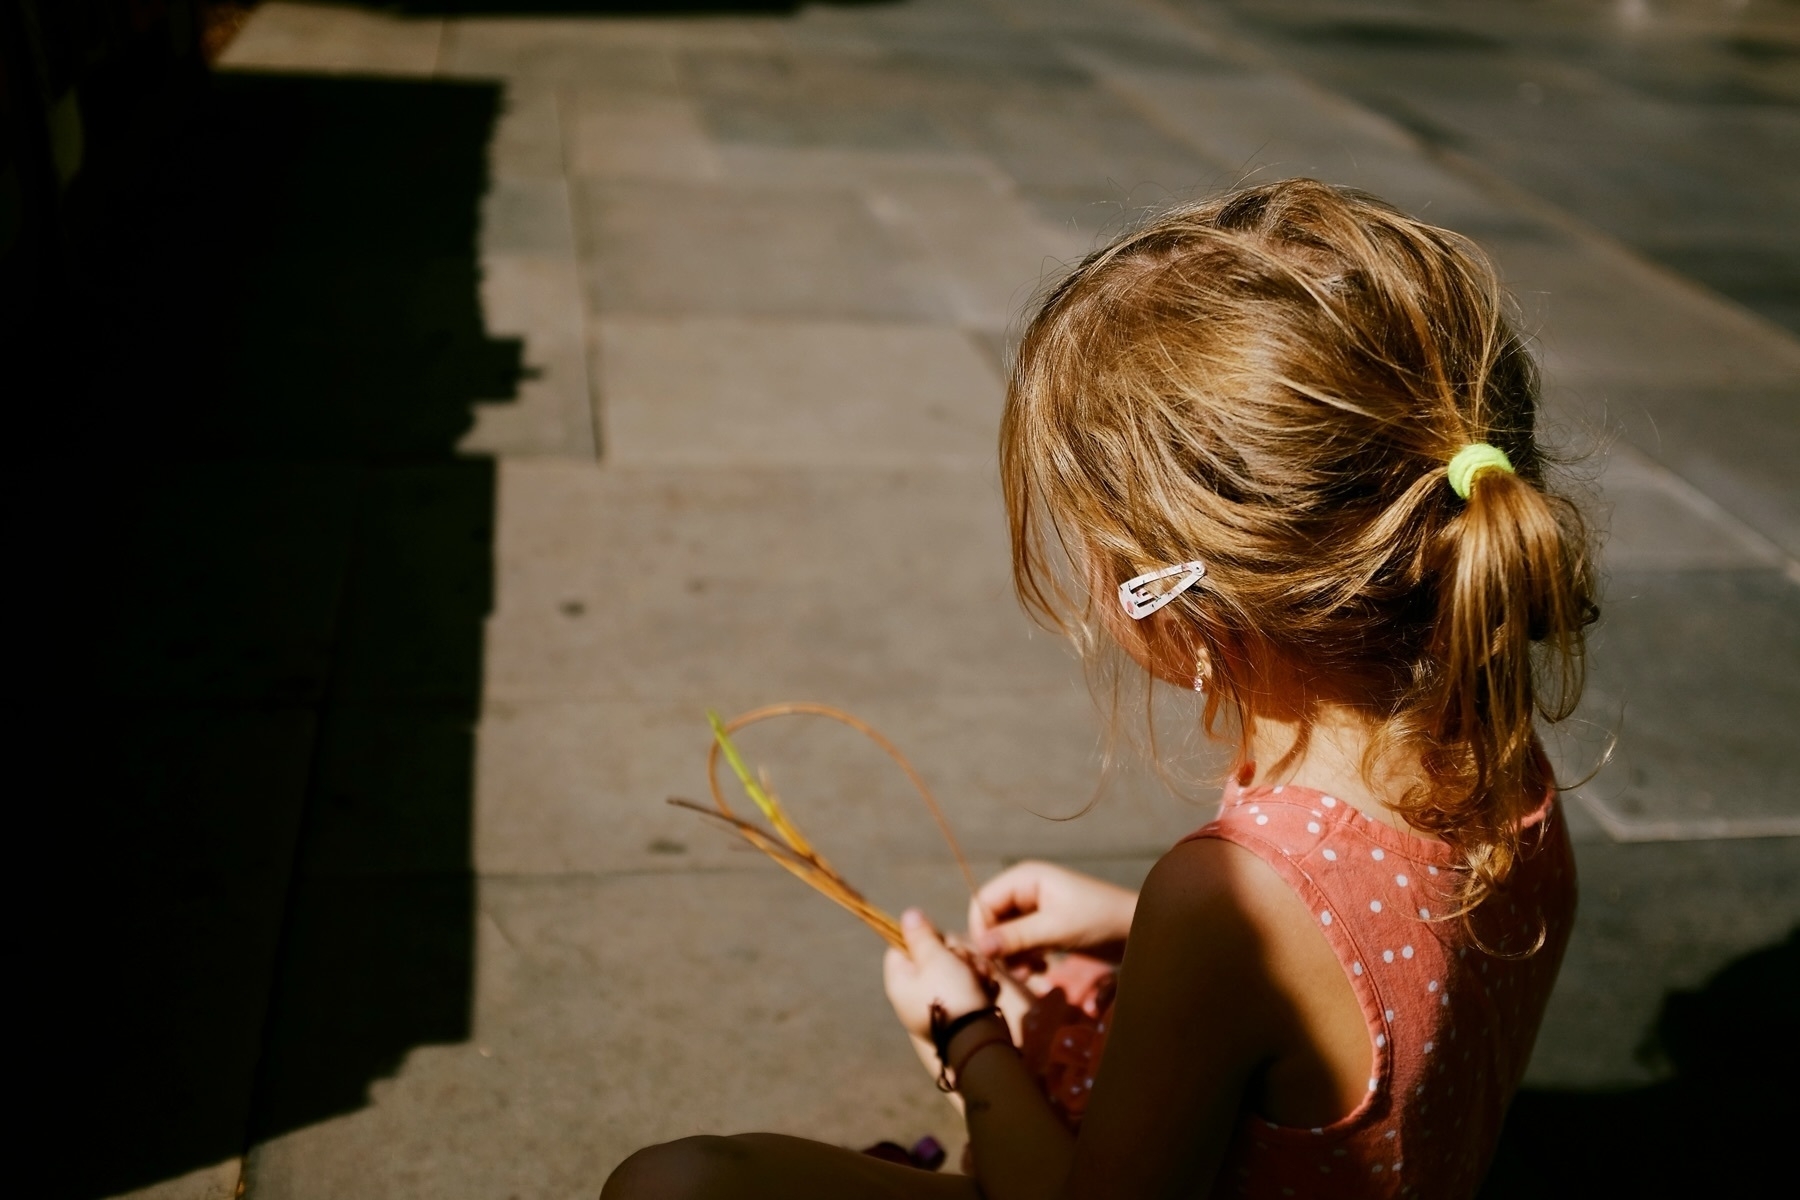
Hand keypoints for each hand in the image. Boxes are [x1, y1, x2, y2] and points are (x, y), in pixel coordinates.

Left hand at [883, 909, 995, 1040]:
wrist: (977, 1039)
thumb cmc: (951, 995)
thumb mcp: (934, 959)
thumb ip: (921, 936)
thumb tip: (907, 915)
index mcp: (900, 981)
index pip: (900, 946)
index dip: (921, 937)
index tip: (938, 940)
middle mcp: (914, 993)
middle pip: (931, 955)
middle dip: (954, 954)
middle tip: (963, 961)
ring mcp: (935, 1003)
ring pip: (954, 968)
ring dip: (970, 967)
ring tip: (979, 977)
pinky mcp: (957, 1011)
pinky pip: (966, 987)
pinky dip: (977, 984)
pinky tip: (986, 988)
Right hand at [969, 860, 1138, 967]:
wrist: (1137, 930)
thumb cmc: (1099, 920)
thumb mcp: (1056, 929)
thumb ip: (1017, 937)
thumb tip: (981, 947)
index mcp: (1025, 878)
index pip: (983, 901)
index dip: (981, 929)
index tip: (991, 958)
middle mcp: (1026, 889)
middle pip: (992, 919)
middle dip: (999, 947)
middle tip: (1015, 971)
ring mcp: (1035, 908)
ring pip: (1004, 934)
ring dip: (1012, 956)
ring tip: (1029, 973)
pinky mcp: (1045, 925)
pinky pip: (1020, 942)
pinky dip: (1025, 957)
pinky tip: (1039, 969)